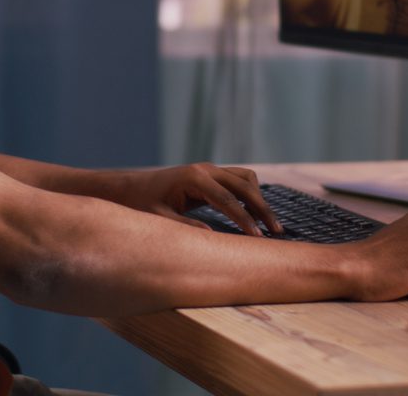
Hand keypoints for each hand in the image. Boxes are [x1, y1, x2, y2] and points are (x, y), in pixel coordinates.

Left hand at [103, 163, 280, 236]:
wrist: (130, 187)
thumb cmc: (141, 203)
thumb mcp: (160, 219)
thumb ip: (186, 228)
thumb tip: (213, 238)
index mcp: (194, 178)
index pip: (228, 200)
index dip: (245, 219)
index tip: (258, 237)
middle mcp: (205, 169)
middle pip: (244, 186)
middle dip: (262, 208)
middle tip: (276, 231)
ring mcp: (209, 169)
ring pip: (246, 178)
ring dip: (259, 198)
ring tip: (267, 224)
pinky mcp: (210, 174)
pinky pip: (238, 179)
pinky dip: (249, 193)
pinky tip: (253, 212)